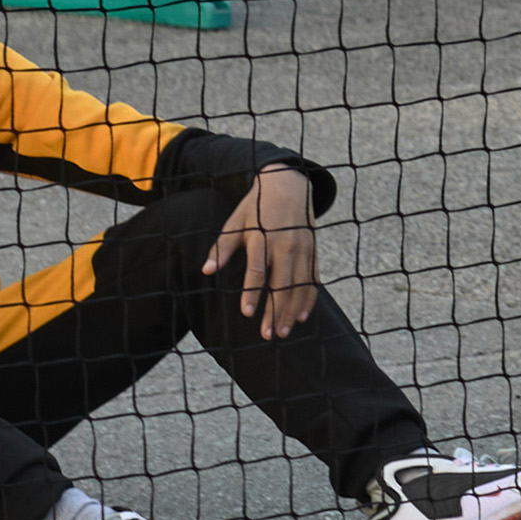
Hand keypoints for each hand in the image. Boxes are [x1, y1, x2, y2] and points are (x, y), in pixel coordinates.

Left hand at [199, 163, 322, 340]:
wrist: (288, 184)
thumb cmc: (256, 206)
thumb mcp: (235, 221)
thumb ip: (223, 247)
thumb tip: (207, 271)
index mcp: (263, 237)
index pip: (258, 270)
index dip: (252, 292)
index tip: (247, 313)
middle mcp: (285, 244)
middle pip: (282, 283)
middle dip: (275, 310)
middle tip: (268, 334)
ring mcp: (302, 248)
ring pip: (299, 285)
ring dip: (291, 310)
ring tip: (282, 332)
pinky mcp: (312, 251)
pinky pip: (313, 279)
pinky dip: (309, 298)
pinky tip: (301, 316)